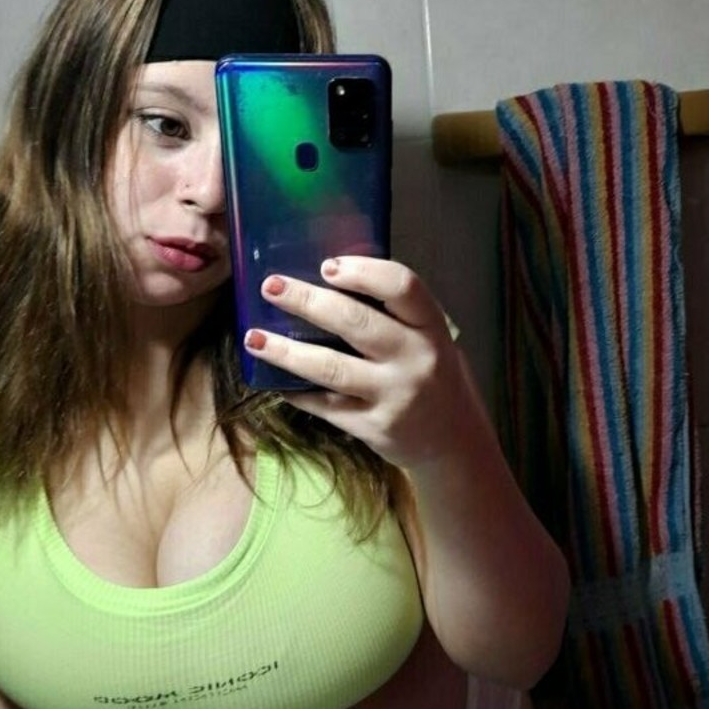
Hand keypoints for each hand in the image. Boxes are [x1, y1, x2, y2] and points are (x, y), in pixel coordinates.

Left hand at [244, 257, 468, 467]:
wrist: (455, 443)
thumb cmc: (433, 378)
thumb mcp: (429, 339)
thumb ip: (394, 316)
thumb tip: (327, 281)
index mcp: (431, 327)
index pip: (402, 286)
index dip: (363, 271)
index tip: (327, 265)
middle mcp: (416, 359)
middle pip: (356, 322)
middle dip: (307, 301)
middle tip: (271, 286)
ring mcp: (395, 396)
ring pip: (331, 367)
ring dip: (286, 351)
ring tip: (254, 337)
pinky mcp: (375, 428)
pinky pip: (326, 406)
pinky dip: (296, 392)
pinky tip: (273, 380)